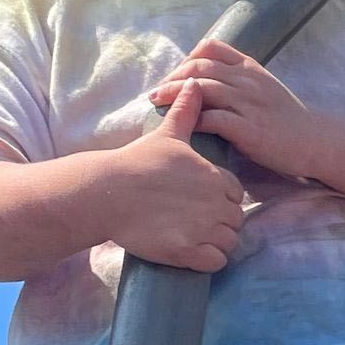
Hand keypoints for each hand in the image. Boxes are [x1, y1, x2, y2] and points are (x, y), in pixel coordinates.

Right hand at [100, 85, 245, 272]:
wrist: (108, 191)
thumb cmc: (137, 162)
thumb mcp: (167, 134)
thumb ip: (186, 111)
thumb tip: (194, 83)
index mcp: (215, 176)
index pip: (236, 194)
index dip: (222, 199)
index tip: (200, 200)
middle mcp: (215, 202)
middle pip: (235, 220)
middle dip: (221, 222)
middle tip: (194, 221)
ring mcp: (203, 228)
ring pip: (229, 242)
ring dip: (216, 242)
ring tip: (193, 237)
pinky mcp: (188, 251)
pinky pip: (217, 261)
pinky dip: (209, 260)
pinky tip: (192, 252)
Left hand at [150, 39, 317, 178]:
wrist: (315, 141)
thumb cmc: (287, 118)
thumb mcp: (264, 87)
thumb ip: (238, 79)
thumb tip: (205, 80)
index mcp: (250, 68)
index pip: (211, 47)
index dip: (186, 58)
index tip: (174, 76)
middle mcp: (247, 81)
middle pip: (199, 67)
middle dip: (171, 78)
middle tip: (155, 93)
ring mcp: (249, 104)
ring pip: (202, 89)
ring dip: (174, 96)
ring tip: (157, 105)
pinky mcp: (250, 130)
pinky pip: (214, 119)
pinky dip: (193, 120)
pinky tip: (182, 126)